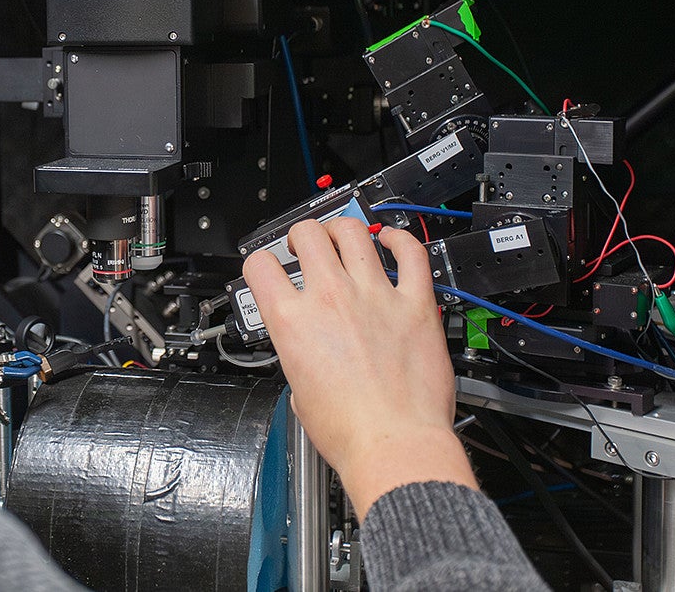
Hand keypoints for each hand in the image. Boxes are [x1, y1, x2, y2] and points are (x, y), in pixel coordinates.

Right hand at [243, 217, 476, 518]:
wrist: (393, 446)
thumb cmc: (349, 431)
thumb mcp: (299, 391)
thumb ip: (301, 357)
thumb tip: (312, 354)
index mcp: (292, 321)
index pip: (260, 266)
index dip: (259, 263)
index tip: (268, 268)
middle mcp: (330, 299)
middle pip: (307, 235)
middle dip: (301, 235)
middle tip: (305, 245)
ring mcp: (374, 296)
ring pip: (353, 232)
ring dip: (342, 229)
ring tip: (343, 236)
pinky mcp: (415, 304)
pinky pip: (411, 253)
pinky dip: (400, 238)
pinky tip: (392, 239)